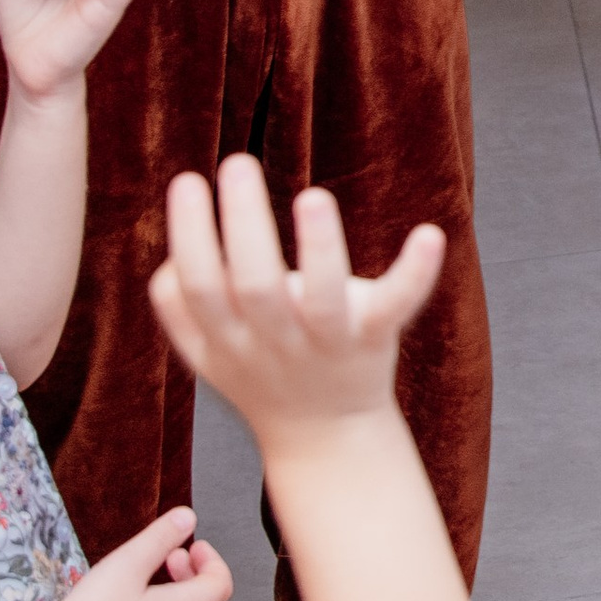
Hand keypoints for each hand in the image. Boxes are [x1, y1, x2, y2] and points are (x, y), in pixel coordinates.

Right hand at [148, 157, 443, 459]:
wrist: (325, 438)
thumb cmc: (262, 373)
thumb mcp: (209, 353)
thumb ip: (181, 308)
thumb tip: (170, 259)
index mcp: (226, 339)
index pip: (198, 286)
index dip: (189, 236)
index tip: (188, 180)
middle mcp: (274, 342)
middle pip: (253, 286)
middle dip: (242, 226)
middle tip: (238, 162)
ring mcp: (327, 343)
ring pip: (321, 300)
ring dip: (317, 250)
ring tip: (313, 197)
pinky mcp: (375, 339)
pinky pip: (396, 306)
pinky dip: (415, 272)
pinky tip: (430, 234)